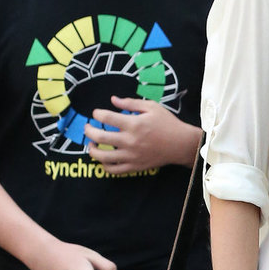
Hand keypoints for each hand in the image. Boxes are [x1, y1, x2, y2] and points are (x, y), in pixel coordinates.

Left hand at [84, 98, 198, 173]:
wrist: (181, 144)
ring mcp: (131, 156)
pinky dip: (104, 166)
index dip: (97, 114)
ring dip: (92, 150)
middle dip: (89, 131)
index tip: (96, 113)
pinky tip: (103, 159)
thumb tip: (113, 99)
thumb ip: (130, 103)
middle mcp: (130, 141)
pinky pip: (114, 170)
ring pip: (103, 157)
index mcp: (134, 124)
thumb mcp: (151, 107)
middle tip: (87, 127)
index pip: (107, 118)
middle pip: (100, 137)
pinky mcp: (134, 166)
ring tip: (91, 145)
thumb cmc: (167, 123)